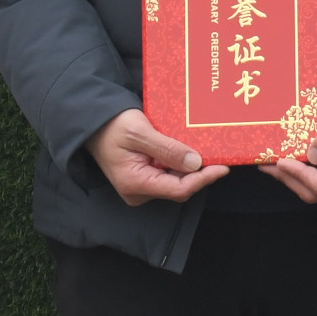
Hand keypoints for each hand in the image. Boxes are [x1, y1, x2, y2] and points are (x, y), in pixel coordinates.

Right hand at [94, 109, 225, 205]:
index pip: (178, 189)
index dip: (203, 179)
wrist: (94, 123)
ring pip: (176, 182)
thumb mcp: (140, 132)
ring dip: (191, 168)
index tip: (222, 167)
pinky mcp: (144, 178)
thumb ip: (167, 148)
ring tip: (209, 151)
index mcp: (136, 183)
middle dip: (200, 174)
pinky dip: (181, 164)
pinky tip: (191, 151)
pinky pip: (168, 175)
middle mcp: (139, 191)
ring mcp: (141, 187)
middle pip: (179, 188)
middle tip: (219, 156)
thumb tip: (195, 163)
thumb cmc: (112, 125)